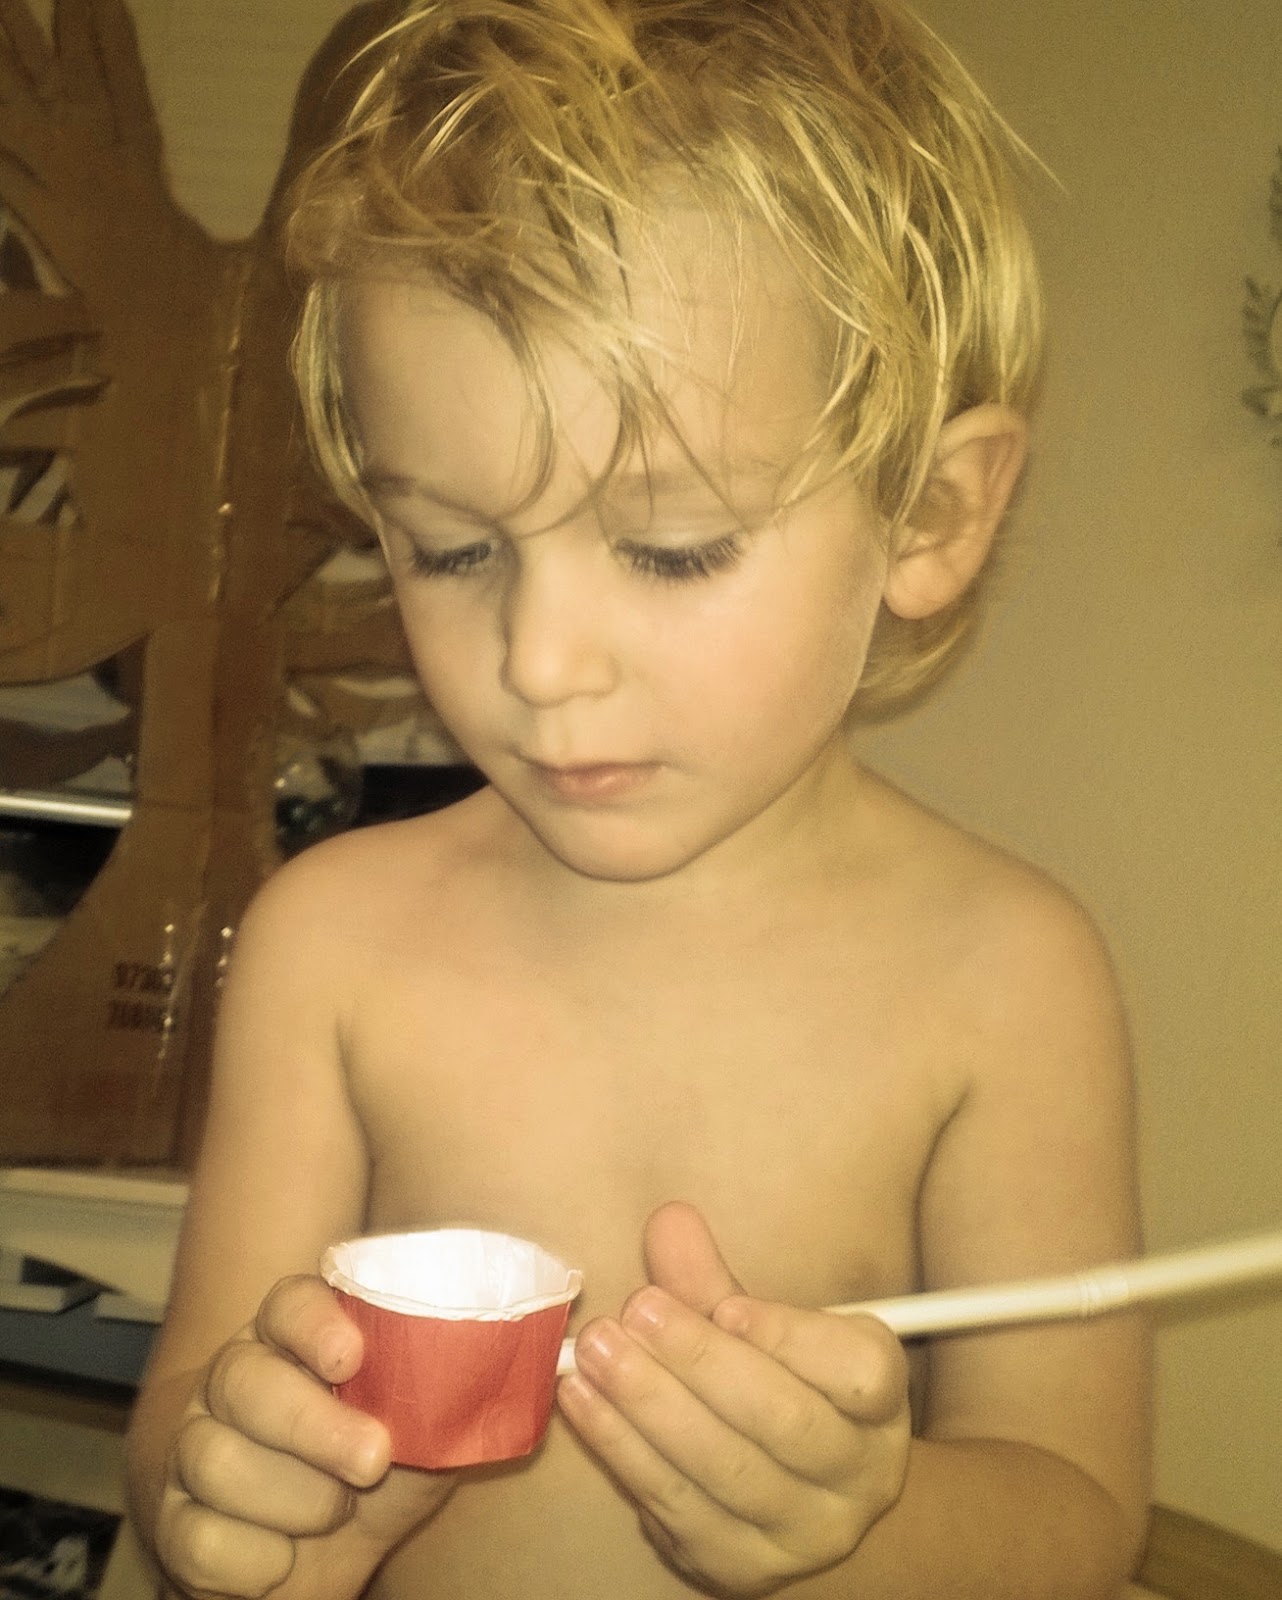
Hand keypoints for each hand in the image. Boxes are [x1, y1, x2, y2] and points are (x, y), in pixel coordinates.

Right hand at [154, 1276, 452, 1598]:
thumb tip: (516, 1361)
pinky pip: (204, 1540)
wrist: (309, 1554)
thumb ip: (457, 1392)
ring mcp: (192, 1447)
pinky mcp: (172, 1522)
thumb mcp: (427, 1431)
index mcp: (294, 1338)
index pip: (290, 1303)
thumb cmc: (377, 1470)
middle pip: (246, 1381)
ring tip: (332, 1513)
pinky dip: (257, 1562)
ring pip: (218, 1462)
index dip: (316, 1323)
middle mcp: (234, 1378)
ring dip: (295, 1502)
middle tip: (374, 1460)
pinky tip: (283, 1558)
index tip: (352, 1356)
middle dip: (313, 1426)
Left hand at [558, 1204, 910, 1597]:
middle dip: (702, 1361)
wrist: (800, 1497)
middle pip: (785, 1421)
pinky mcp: (741, 1566)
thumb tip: (668, 1221)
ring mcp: (803, 1532)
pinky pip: (677, 1507)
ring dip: (651, 1405)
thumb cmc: (781, 1386)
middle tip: (636, 1310)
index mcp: (879, 1402)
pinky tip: (584, 1403)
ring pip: (727, 1469)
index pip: (857, 1372)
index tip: (727, 1305)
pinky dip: (623, 1450)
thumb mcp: (767, 1330)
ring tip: (596, 1352)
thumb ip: (716, 1281)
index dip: (791, 1339)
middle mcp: (858, 1475)